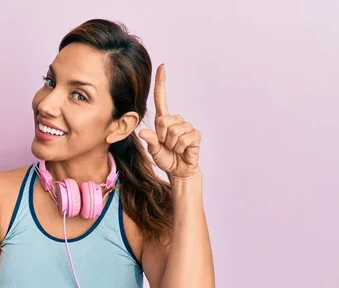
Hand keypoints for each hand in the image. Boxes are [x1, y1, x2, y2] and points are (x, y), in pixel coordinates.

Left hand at [139, 64, 201, 178]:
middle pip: (163, 121)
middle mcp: (176, 120)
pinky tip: (183, 150)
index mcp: (164, 120)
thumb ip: (150, 142)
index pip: (161, 98)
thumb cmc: (166, 158)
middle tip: (167, 145)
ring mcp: (187, 126)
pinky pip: (184, 139)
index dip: (161, 83)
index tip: (162, 67)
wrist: (179, 170)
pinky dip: (180, 148)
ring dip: (172, 144)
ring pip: (174, 132)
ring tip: (175, 148)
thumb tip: (143, 133)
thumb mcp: (154, 151)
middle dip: (163, 137)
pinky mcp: (195, 134)